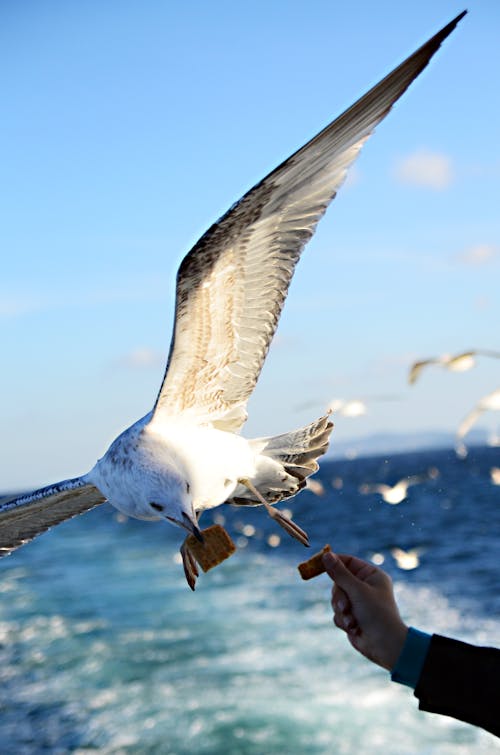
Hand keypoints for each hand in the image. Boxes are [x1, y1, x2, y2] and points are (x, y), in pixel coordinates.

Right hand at [322, 551, 407, 670]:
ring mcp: (358, 602)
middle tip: (345, 605)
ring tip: (352, 620)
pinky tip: (354, 628)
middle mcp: (364, 587)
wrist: (385, 645)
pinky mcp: (352, 616)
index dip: (333, 562)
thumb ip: (340, 573)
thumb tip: (326, 555)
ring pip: (336, 598)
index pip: (348, 561)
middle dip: (339, 596)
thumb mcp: (357, 590)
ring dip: (341, 610)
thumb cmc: (376, 614)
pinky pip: (337, 612)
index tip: (318, 561)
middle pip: (338, 581)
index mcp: (371, 575)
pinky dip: (343, 620)